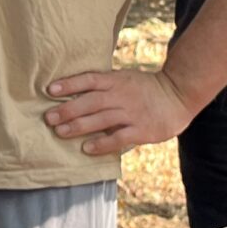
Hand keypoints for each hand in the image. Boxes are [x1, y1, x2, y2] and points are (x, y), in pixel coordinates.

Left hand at [44, 68, 191, 155]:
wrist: (178, 96)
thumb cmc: (146, 89)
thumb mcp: (125, 79)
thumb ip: (104, 85)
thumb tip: (74, 92)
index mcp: (116, 81)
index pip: (89, 80)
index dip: (69, 84)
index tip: (50, 90)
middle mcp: (122, 95)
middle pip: (91, 101)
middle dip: (68, 109)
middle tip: (48, 118)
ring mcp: (132, 112)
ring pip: (101, 119)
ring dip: (79, 126)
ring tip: (60, 132)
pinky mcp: (141, 130)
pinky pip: (118, 137)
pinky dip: (102, 143)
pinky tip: (87, 148)